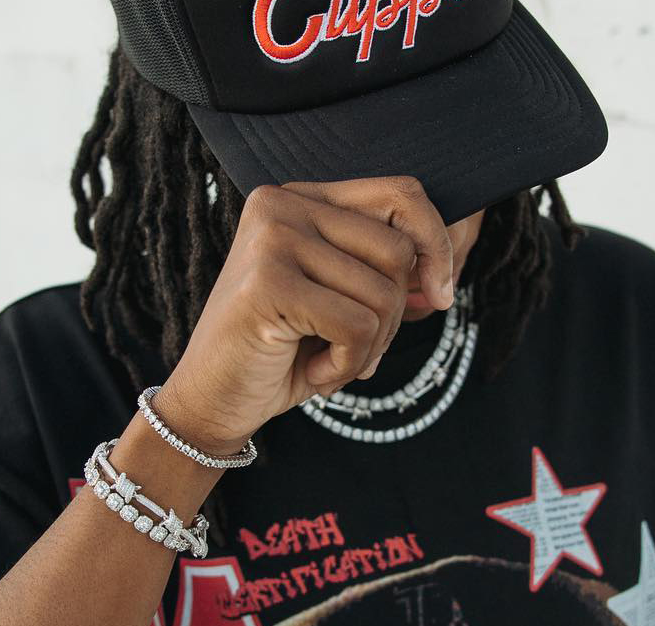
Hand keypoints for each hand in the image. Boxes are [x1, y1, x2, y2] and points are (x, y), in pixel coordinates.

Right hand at [153, 175, 456, 455]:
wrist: (213, 402)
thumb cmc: (281, 355)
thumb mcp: (338, 304)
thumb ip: (384, 277)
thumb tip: (441, 284)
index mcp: (301, 198)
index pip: (401, 195)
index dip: (437, 246)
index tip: (441, 297)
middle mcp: (281, 204)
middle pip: (399, 252)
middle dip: (394, 318)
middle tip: (355, 351)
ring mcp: (271, 238)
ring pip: (383, 294)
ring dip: (367, 349)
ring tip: (326, 364)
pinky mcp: (268, 283)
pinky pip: (356, 327)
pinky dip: (347, 366)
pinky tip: (315, 375)